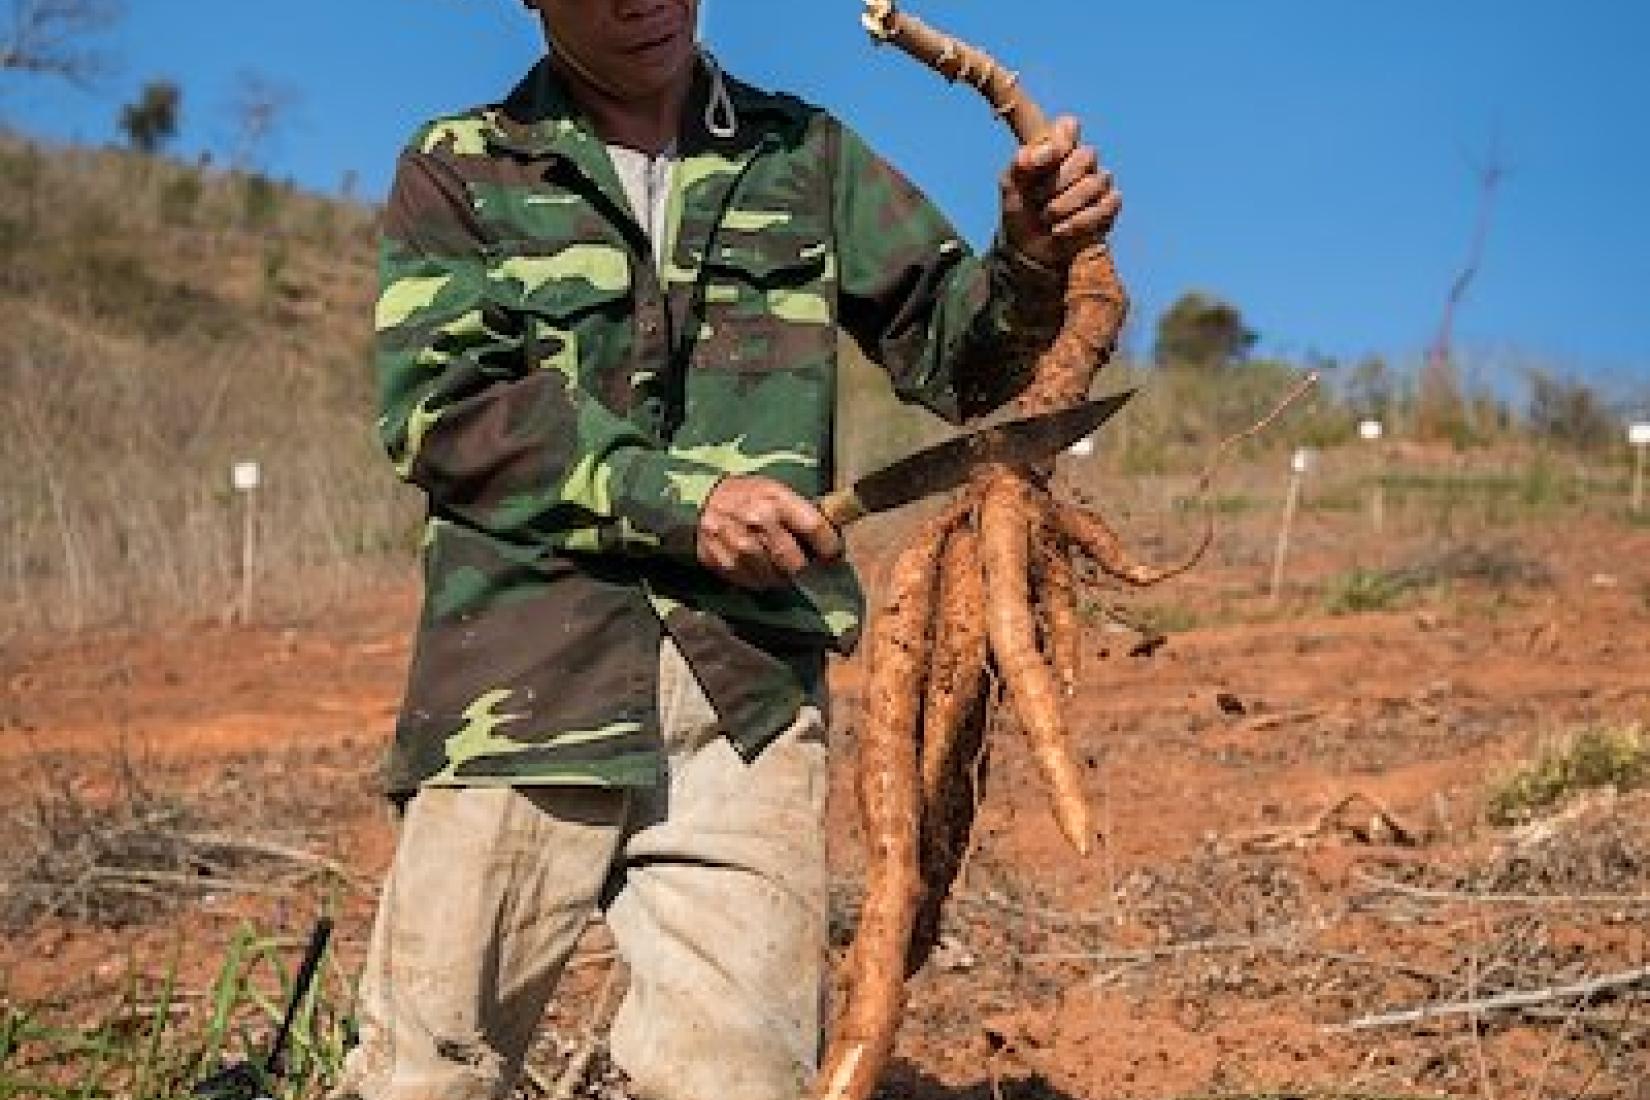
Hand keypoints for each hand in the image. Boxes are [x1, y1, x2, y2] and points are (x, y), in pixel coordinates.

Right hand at [696, 476, 842, 589]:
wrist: (698, 501)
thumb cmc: (744, 494)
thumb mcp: (773, 489)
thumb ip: (800, 509)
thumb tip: (832, 530)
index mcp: (776, 500)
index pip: (815, 529)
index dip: (830, 547)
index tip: (833, 555)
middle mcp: (760, 523)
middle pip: (797, 563)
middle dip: (806, 568)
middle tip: (807, 566)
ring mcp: (741, 547)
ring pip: (777, 578)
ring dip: (784, 576)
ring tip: (781, 566)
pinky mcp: (727, 564)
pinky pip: (756, 583)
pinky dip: (763, 580)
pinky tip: (760, 567)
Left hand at [1000, 115, 1121, 268]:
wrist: (1028, 250)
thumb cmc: (1020, 212)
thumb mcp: (1010, 187)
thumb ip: (1020, 164)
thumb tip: (1040, 151)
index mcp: (1057, 149)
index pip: (1069, 127)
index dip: (1061, 140)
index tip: (1042, 161)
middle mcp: (1081, 162)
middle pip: (1087, 155)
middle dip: (1058, 181)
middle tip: (1036, 199)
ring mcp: (1098, 183)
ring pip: (1096, 182)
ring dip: (1066, 204)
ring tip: (1046, 218)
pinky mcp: (1109, 206)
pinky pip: (1107, 205)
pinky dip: (1080, 221)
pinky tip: (1061, 230)